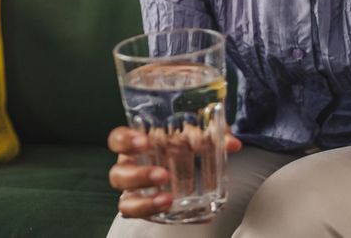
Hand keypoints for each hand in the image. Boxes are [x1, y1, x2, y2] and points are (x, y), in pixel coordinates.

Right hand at [107, 125, 242, 218]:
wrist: (190, 159)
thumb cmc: (184, 140)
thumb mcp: (198, 132)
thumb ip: (214, 133)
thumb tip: (233, 144)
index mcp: (136, 144)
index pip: (118, 139)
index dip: (125, 141)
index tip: (144, 141)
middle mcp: (131, 167)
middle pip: (118, 174)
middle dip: (138, 176)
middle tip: (163, 175)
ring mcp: (138, 191)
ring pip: (126, 202)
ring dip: (146, 203)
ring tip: (169, 200)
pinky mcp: (151, 208)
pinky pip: (150, 218)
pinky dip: (172, 218)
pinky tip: (200, 216)